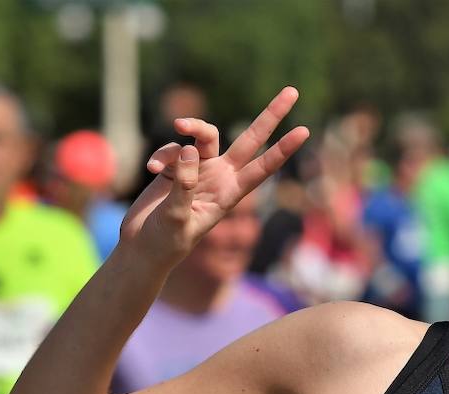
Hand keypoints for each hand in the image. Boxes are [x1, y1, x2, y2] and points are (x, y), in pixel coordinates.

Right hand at [121, 86, 309, 261]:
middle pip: (250, 139)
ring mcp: (199, 169)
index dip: (283, 150)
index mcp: (230, 193)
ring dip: (193, 126)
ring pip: (205, 135)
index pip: (263, 168)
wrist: (144, 246)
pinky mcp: (177, 165)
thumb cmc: (166, 241)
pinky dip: (162, 155)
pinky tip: (153, 172)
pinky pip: (173, 148)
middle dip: (271, 116)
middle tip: (292, 91)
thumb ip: (185, 185)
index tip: (304, 132)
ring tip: (179, 126)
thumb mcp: (178, 218)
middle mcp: (221, 176)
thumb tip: (190, 150)